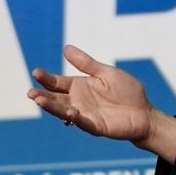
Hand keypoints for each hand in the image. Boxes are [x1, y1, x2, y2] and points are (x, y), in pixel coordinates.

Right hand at [28, 45, 175, 161]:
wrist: (145, 112)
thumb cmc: (127, 91)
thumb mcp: (106, 73)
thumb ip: (86, 63)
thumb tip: (65, 48)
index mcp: (80, 86)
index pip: (58, 82)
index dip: (46, 78)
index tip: (36, 72)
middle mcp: (79, 101)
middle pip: (56, 98)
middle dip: (42, 96)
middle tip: (30, 92)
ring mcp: (86, 115)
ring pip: (64, 111)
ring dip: (52, 108)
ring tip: (39, 101)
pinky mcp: (97, 126)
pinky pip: (84, 123)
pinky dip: (76, 118)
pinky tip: (70, 112)